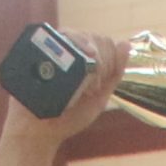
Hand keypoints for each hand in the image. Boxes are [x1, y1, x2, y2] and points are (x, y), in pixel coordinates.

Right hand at [0, 30, 127, 146]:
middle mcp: (69, 49)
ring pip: (78, 35)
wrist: (41, 131)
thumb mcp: (99, 97)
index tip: (99, 86)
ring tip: (83, 85)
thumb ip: (115, 73)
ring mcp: (53, 47)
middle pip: (93, 37)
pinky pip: (58, 38)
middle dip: (100, 62)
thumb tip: (126, 44)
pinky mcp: (39, 49)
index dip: (108, 61)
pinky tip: (75, 68)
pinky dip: (71, 50)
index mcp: (84, 57)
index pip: (105, 42)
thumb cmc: (69, 116)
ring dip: (87, 58)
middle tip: (91, 89)